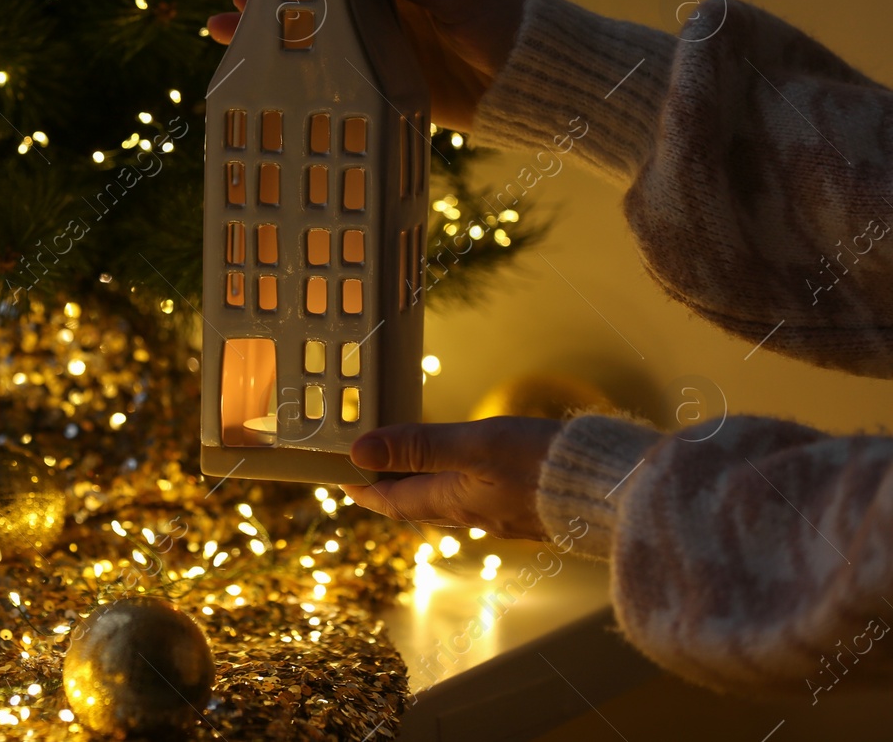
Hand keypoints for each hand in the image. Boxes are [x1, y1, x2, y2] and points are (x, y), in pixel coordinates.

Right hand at [205, 0, 526, 131]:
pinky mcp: (378, 79)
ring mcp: (376, 41)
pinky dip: (289, 69)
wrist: (535, 84)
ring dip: (266, 27)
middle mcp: (380, 0)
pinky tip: (256, 75)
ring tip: (223, 30)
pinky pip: (325, 71)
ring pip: (308, 28)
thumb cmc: (503, 23)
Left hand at [338, 417, 561, 540]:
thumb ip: (420, 445)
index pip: (395, 501)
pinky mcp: (533, 508)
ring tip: (413, 459)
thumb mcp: (476, 445)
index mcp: (456, 502)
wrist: (619, 491)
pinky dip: (461, 481)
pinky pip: (483, 497)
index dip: (365, 489)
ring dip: (426, 482)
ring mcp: (507, 514)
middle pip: (420, 503)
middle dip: (392, 486)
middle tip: (370, 466)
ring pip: (452, 500)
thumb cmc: (544, 465)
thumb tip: (359, 450)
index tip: (341, 477)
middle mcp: (477, 515)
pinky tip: (472, 466)